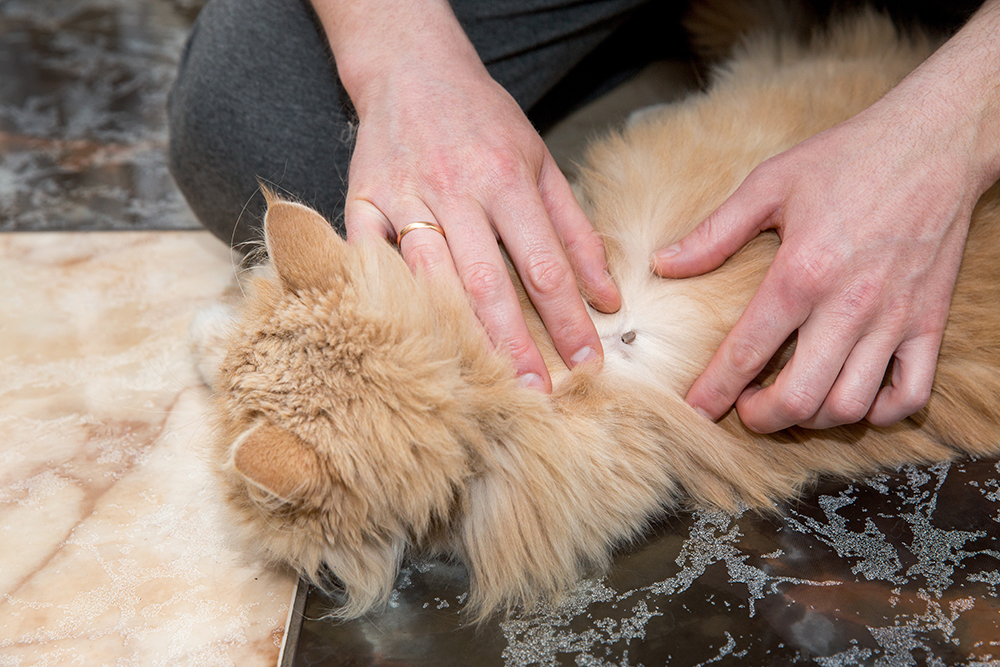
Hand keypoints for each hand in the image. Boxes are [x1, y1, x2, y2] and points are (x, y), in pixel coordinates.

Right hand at [313, 0, 619, 391]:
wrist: (412, 69)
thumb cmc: (484, 122)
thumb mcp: (542, 163)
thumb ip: (576, 231)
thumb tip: (608, 296)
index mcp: (506, 179)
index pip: (545, 264)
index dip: (567, 319)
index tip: (587, 363)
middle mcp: (454, 189)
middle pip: (485, 280)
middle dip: (513, 343)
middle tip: (535, 395)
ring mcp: (402, 196)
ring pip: (427, 276)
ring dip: (454, 332)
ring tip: (478, 383)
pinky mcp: (361, 200)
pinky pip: (366, 256)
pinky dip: (382, 296)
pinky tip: (401, 339)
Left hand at [653, 85, 990, 432]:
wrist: (935, 141)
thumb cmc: (848, 158)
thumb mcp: (770, 184)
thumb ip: (714, 232)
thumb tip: (664, 264)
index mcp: (801, 272)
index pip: (747, 352)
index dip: (715, 391)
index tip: (697, 409)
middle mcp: (849, 305)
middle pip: (801, 398)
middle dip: (763, 418)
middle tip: (747, 408)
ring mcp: (894, 319)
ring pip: (852, 406)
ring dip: (814, 419)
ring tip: (793, 399)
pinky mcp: (931, 323)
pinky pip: (911, 395)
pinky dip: (879, 412)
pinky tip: (852, 394)